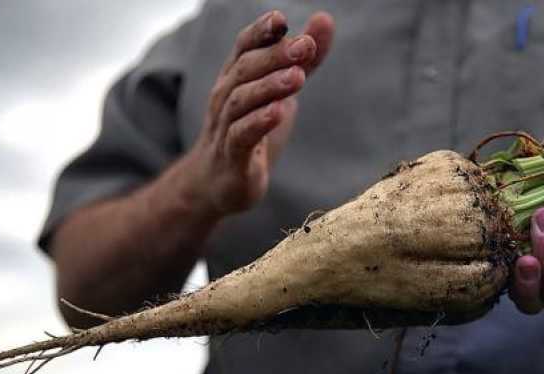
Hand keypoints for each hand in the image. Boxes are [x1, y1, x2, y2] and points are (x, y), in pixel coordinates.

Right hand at [177, 10, 334, 217]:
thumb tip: (324, 20)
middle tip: (305, 46)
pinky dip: (259, 122)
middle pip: (246, 69)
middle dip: (275, 55)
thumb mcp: (281, 92)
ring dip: (269, 86)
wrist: (218, 183)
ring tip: (298, 77)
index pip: (244, 47)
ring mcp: (225, 127)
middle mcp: (226, 97)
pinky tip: (278, 112)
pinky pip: (241, 135)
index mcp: (236, 78)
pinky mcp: (232, 156)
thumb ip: (303, 60)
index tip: (281, 19)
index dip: (261, 32)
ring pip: (241, 100)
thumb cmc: (250, 130)